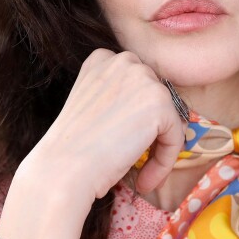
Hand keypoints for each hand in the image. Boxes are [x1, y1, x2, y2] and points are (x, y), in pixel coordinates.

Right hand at [0, 49, 185, 238]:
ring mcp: (143, 78)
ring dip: (159, 149)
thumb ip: (118, 97)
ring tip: (140, 175)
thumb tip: (149, 112)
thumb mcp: (92, 105)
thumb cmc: (72, 148)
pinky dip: (165, 162)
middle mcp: (124, 61)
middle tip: (134, 162)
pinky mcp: (159, 103)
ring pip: (168, 118)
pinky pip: (175, 136)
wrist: (63, 169)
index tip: (123, 143)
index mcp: (102, 58)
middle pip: (156, 99)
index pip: (137, 85)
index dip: (136, 117)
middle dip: (150, 131)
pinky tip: (145, 180)